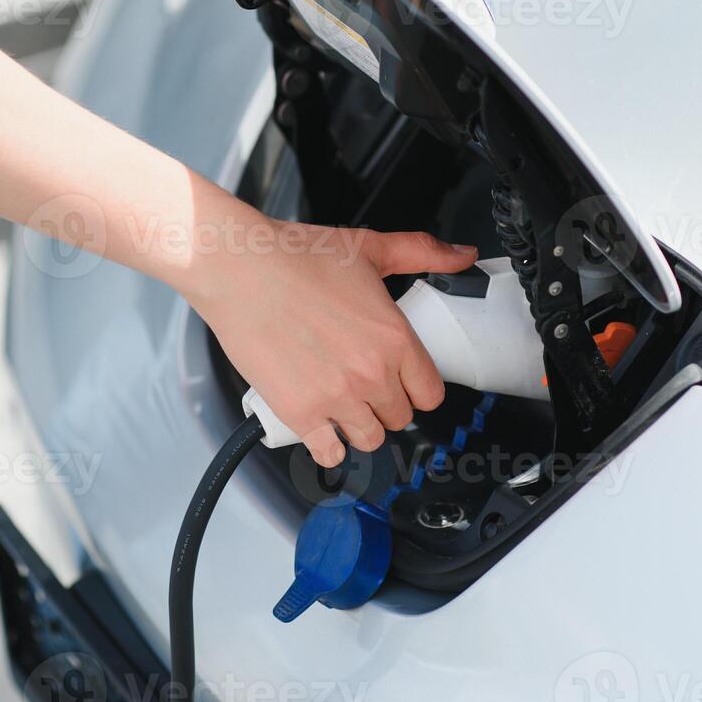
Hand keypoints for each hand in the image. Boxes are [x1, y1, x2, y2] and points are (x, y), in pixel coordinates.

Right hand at [187, 216, 478, 467]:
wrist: (239, 269)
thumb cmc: (296, 256)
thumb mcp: (369, 247)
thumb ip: (421, 252)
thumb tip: (462, 255)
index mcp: (395, 338)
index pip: (430, 393)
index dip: (417, 388)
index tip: (402, 381)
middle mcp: (372, 373)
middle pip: (400, 418)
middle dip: (386, 404)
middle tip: (365, 385)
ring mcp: (337, 397)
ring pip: (370, 439)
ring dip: (359, 426)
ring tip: (343, 405)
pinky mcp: (300, 412)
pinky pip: (330, 453)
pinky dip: (327, 446)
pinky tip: (321, 428)